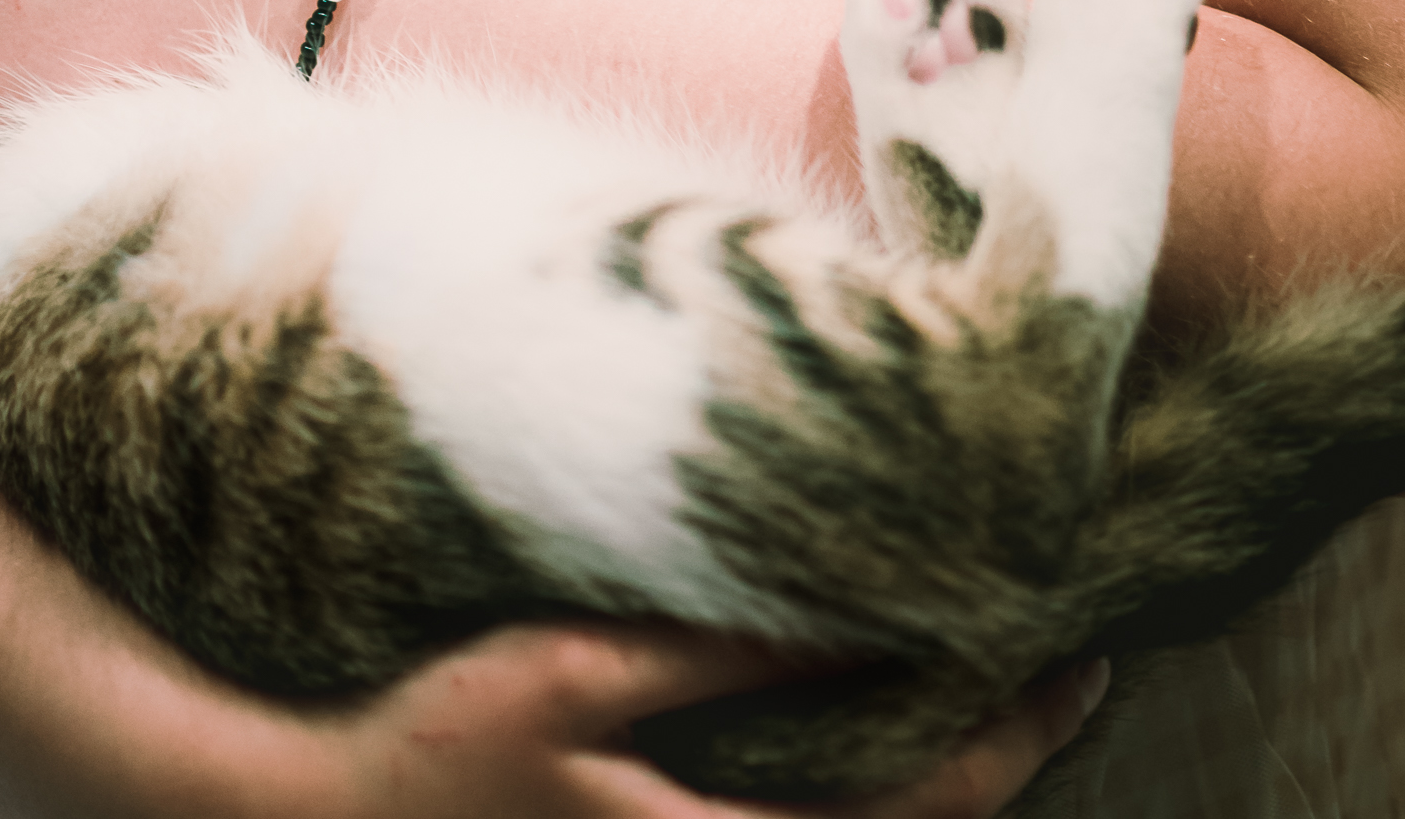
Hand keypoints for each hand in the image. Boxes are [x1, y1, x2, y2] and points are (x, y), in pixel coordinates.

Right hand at [307, 626, 1104, 817]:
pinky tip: (873, 729)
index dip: (1014, 730)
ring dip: (948, 781)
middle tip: (1070, 662)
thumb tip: (843, 609)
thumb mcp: (572, 673)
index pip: (924, 805)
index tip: (1075, 648)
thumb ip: (711, 652)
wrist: (330, 817)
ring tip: (1000, 686)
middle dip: (1007, 758)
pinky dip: (870, 798)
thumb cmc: (444, 735)